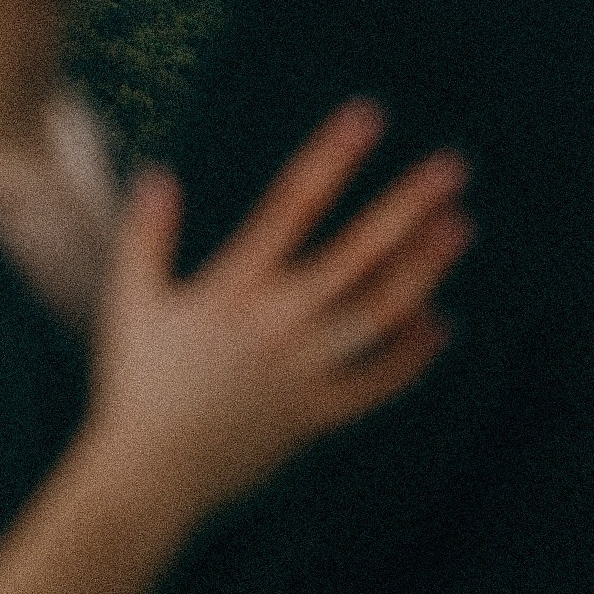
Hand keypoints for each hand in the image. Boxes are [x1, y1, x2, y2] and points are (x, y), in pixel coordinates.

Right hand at [87, 101, 471, 533]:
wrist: (149, 478)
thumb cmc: (137, 385)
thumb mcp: (132, 305)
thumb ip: (146, 238)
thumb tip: (158, 172)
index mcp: (235, 288)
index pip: (293, 206)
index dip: (332, 157)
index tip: (369, 115)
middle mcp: (278, 324)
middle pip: (355, 255)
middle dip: (407, 208)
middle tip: (454, 168)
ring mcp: (302, 372)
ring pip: (376, 315)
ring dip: (422, 270)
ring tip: (460, 227)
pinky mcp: (314, 415)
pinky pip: (373, 385)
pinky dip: (409, 357)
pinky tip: (441, 322)